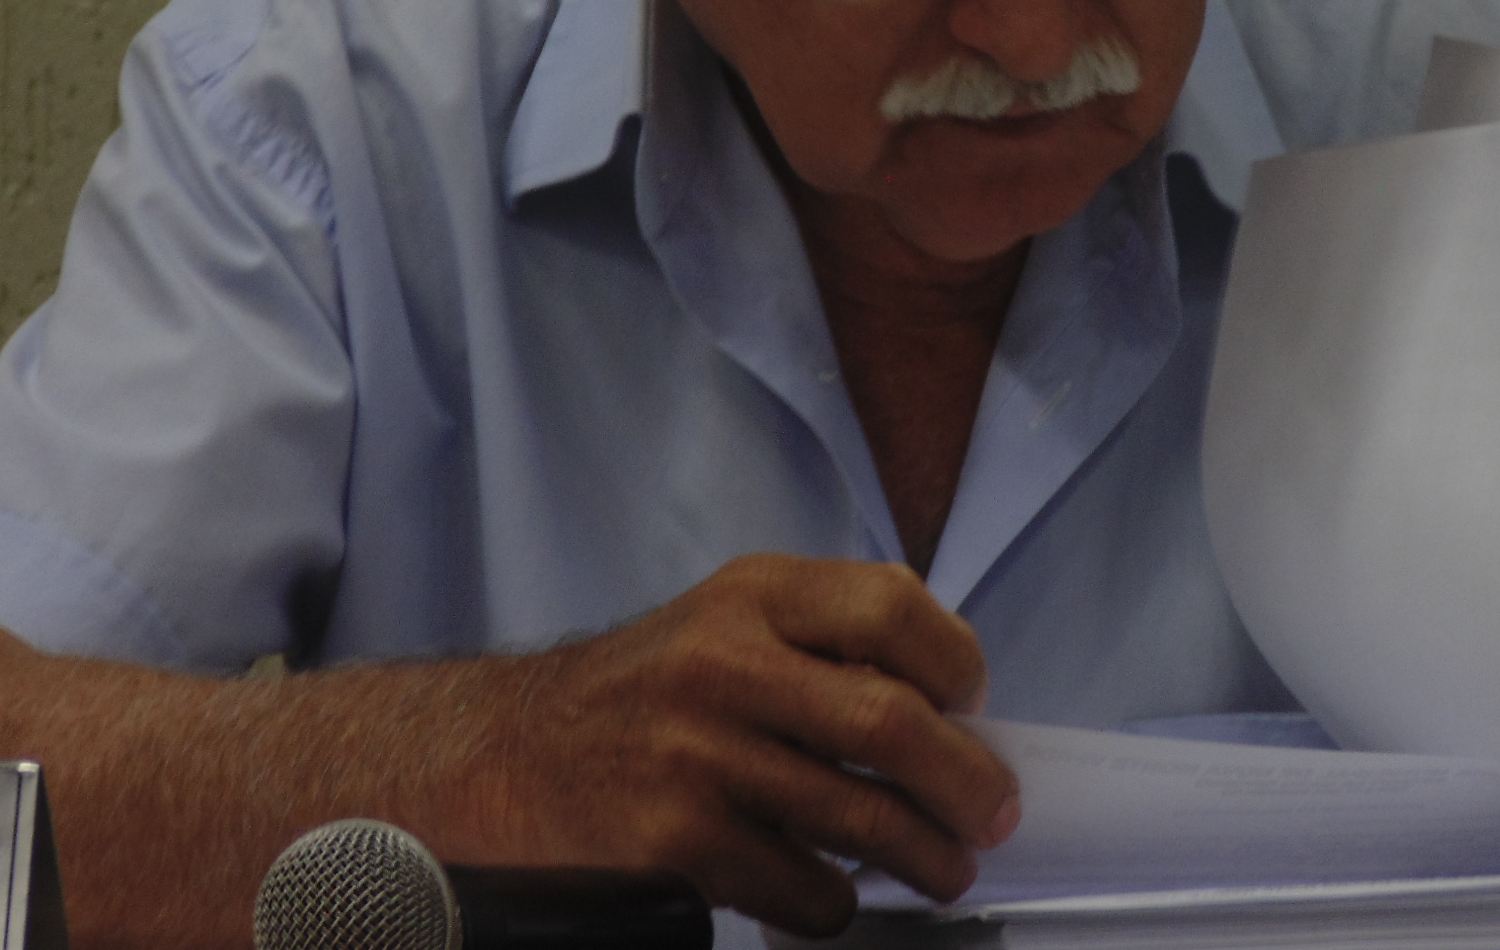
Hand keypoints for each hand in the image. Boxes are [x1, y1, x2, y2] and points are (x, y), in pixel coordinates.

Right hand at [459, 555, 1019, 935]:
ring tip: (946, 868)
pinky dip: (837, 902)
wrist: (506, 756)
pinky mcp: (676, 845)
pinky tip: (834, 891)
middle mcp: (723, 664)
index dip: (955, 663)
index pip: (892, 608)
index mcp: (752, 596)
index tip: (973, 707)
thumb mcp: (726, 623)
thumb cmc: (643, 696)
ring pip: (860, 820)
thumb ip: (826, 640)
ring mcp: (697, 757)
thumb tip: (954, 709)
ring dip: (927, 857)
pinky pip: (803, 889)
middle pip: (891, 724)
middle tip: (993, 814)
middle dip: (966, 782)